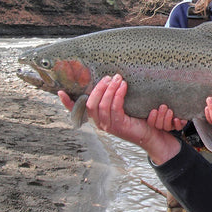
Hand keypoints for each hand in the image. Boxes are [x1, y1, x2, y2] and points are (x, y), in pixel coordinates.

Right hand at [59, 74, 180, 163]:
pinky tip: (123, 86)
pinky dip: (118, 95)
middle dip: (99, 88)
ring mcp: (107, 126)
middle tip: (109, 77)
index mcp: (97, 118)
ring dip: (110, 89)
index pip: (77, 111)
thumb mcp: (122, 106)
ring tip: (118, 78)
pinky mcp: (118, 126)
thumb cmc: (136, 118)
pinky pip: (115, 107)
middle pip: (90, 103)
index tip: (61, 92)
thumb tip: (110, 79)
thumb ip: (113, 97)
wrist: (150, 134)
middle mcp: (99, 123)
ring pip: (102, 105)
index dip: (67, 103)